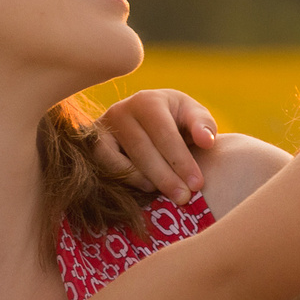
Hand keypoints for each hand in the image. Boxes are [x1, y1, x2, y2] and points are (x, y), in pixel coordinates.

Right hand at [92, 89, 217, 202]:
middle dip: (166, 177)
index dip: (182, 161)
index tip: (197, 185)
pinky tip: (146, 187)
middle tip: (184, 198)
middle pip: (143, 149)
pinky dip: (124, 179)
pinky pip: (104, 166)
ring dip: (145, 180)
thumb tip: (206, 141)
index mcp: (148, 101)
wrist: (147, 119)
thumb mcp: (193, 116)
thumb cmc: (176, 120)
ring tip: (169, 194)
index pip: (164, 134)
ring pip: (121, 159)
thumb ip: (203, 126)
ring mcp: (104, 128)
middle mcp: (121, 110)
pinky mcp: (93, 144)